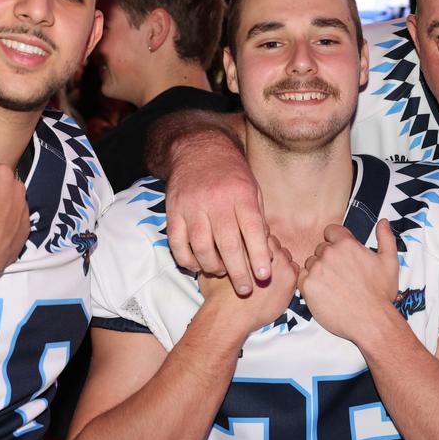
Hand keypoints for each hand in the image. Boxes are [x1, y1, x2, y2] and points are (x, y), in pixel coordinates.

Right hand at [164, 130, 271, 295]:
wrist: (199, 149)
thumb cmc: (232, 175)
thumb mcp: (252, 190)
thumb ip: (257, 220)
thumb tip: (265, 254)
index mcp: (240, 194)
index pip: (252, 229)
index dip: (258, 255)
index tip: (264, 276)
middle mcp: (216, 201)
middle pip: (227, 244)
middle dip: (238, 272)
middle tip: (245, 290)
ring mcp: (191, 206)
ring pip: (201, 247)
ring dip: (213, 267)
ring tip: (222, 274)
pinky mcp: (173, 211)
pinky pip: (177, 243)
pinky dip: (187, 260)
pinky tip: (198, 266)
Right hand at [199, 234, 298, 335]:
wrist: (228, 316)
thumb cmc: (218, 292)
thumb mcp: (215, 263)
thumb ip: (223, 249)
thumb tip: (224, 243)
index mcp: (247, 240)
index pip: (257, 232)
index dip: (253, 243)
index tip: (250, 254)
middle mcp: (266, 248)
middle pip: (273, 243)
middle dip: (267, 252)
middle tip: (258, 267)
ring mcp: (281, 262)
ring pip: (284, 255)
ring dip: (278, 263)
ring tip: (266, 277)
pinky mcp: (290, 278)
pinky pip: (294, 269)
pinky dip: (287, 275)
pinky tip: (275, 285)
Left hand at [300, 220, 399, 342]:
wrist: (372, 321)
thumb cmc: (381, 293)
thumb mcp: (390, 262)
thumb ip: (386, 238)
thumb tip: (383, 221)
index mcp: (347, 244)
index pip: (330, 231)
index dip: (335, 241)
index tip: (342, 255)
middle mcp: (329, 253)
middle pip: (320, 248)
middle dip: (328, 259)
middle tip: (341, 276)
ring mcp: (317, 269)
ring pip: (310, 263)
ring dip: (318, 271)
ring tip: (334, 286)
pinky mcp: (308, 286)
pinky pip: (302, 278)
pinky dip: (310, 284)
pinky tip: (324, 293)